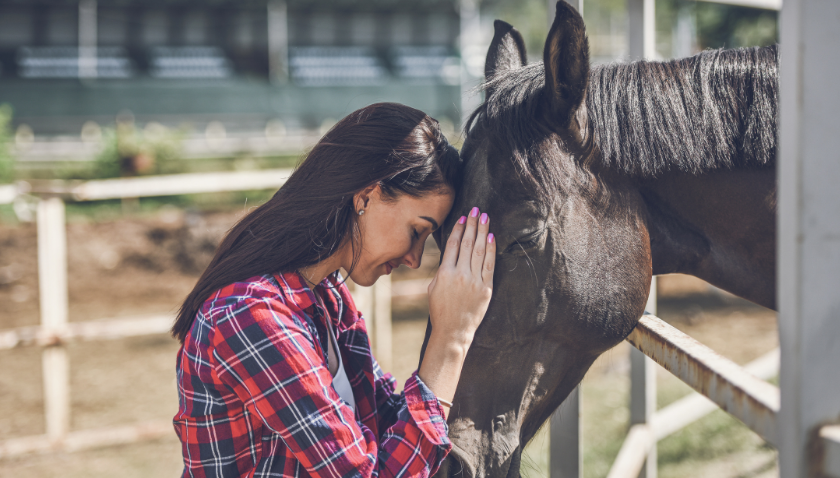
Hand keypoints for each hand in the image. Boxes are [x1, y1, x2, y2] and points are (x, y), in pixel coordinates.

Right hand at [427, 207, 495, 350]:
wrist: (453, 331)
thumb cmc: (440, 310)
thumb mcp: (433, 288)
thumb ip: (442, 270)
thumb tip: (452, 254)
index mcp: (444, 273)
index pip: (453, 245)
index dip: (459, 229)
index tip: (463, 217)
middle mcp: (460, 274)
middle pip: (468, 243)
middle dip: (472, 224)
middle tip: (476, 209)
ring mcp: (474, 281)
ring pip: (480, 250)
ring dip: (483, 231)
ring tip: (485, 217)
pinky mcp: (486, 288)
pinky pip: (489, 265)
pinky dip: (491, 250)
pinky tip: (491, 237)